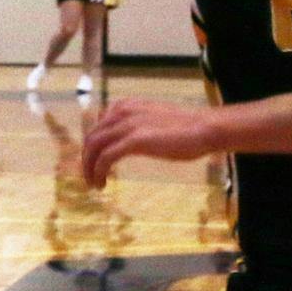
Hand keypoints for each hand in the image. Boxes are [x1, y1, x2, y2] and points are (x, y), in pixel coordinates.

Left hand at [80, 97, 220, 187]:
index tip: (93, 163)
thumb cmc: (187, 129)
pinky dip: (99, 171)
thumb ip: (139, 126)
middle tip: (89, 177)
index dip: (91, 147)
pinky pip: (106, 157)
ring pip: (94, 147)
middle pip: (92, 137)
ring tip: (94, 184)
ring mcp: (128, 125)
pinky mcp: (135, 140)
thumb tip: (131, 141)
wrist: (205, 128)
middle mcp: (122, 112)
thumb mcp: (156, 122)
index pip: (97, 126)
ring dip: (89, 168)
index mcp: (126, 106)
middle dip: (86, 159)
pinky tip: (102, 184)